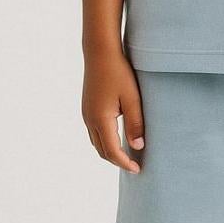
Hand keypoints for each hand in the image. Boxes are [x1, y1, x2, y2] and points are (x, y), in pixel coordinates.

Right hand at [82, 48, 145, 171]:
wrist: (100, 53)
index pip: (112, 151)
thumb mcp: (132, 98)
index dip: (125, 163)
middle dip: (117, 161)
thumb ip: (135, 124)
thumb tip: (138, 146)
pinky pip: (94, 132)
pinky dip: (105, 141)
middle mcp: (90, 119)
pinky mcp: (87, 108)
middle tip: (134, 165)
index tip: (137, 169)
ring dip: (110, 152)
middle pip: (102, 151)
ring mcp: (86, 114)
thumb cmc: (119, 72)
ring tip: (127, 155)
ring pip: (96, 143)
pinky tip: (117, 138)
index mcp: (101, 119)